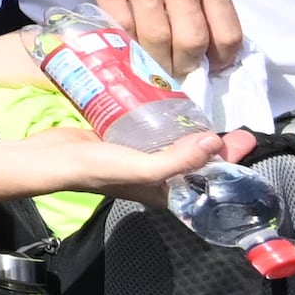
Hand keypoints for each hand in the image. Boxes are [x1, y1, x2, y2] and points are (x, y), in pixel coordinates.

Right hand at [45, 0, 242, 78]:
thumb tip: (208, 46)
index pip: (226, 32)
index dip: (220, 59)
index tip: (210, 68)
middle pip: (191, 41)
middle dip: (185, 65)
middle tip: (177, 72)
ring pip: (156, 39)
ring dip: (155, 61)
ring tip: (153, 66)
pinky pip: (122, 28)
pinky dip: (127, 43)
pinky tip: (129, 47)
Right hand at [57, 122, 246, 204]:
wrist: (49, 159)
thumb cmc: (96, 170)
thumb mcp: (142, 169)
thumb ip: (179, 160)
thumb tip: (216, 142)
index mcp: (165, 191)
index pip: (206, 177)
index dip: (228, 160)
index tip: (245, 138)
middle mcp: (156, 176)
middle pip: (194, 159)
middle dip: (214, 143)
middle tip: (233, 124)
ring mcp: (139, 157)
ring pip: (173, 143)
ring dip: (189, 129)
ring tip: (205, 111)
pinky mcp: (122, 140)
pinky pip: (151, 130)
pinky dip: (163, 119)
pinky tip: (169, 103)